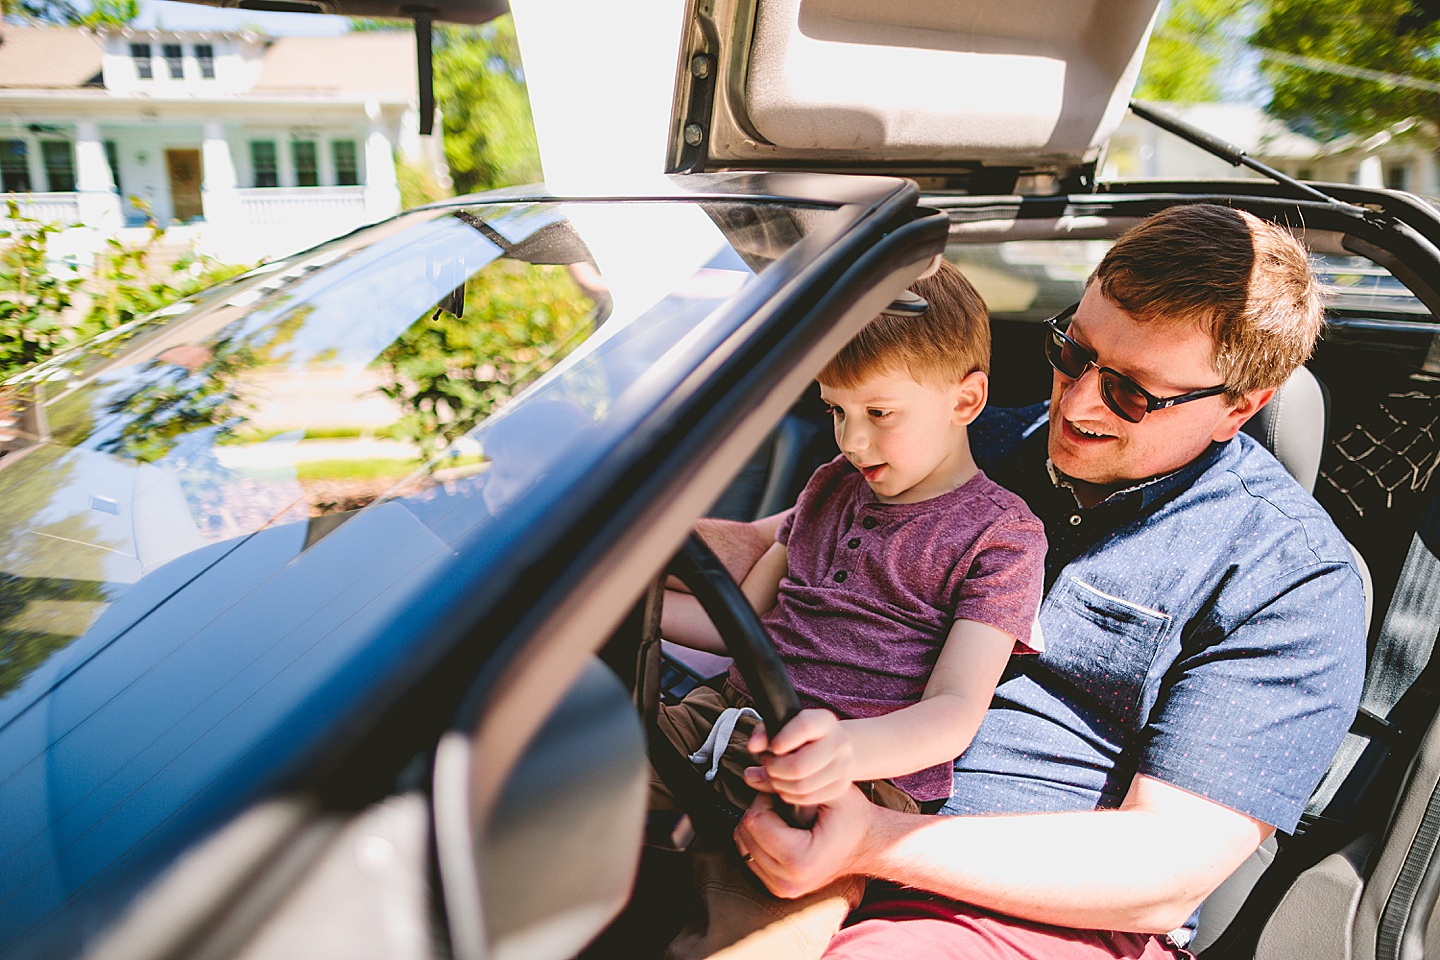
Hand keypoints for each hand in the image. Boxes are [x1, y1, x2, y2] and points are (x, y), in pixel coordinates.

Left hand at [733, 788, 873, 898]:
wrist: (868, 845)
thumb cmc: (852, 815)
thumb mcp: (830, 791)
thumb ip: (791, 781)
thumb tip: (751, 775)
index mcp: (800, 860)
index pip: (755, 820)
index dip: (766, 797)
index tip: (785, 792)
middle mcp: (788, 881)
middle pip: (745, 832)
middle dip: (760, 810)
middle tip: (784, 801)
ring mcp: (782, 888)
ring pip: (743, 844)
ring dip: (758, 824)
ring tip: (784, 816)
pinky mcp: (779, 889)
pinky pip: (749, 856)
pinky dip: (759, 838)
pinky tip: (781, 830)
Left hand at [744, 708, 854, 804]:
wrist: (834, 745)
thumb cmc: (801, 734)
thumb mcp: (783, 726)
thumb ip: (764, 733)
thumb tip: (753, 746)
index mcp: (824, 720)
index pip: (804, 726)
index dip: (784, 739)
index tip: (774, 747)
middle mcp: (839, 742)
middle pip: (799, 766)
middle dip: (774, 769)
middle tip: (768, 763)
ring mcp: (843, 767)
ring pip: (801, 786)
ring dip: (778, 784)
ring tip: (774, 774)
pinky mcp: (839, 787)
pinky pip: (806, 798)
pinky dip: (788, 795)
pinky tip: (784, 784)